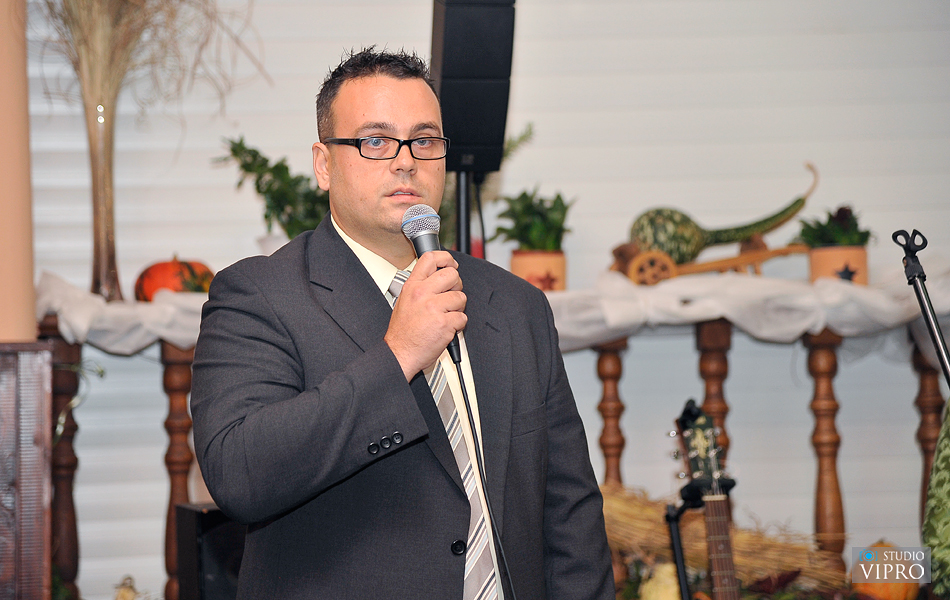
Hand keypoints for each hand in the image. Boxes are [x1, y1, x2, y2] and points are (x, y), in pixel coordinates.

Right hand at [385, 251, 466, 379]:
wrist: (400, 353)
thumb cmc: (403, 332)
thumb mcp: (404, 301)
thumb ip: (420, 287)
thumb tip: (437, 278)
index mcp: (412, 286)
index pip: (430, 259)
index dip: (446, 258)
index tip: (451, 263)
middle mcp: (422, 293)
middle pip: (452, 274)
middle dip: (456, 285)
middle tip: (451, 296)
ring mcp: (434, 307)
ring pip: (461, 297)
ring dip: (458, 308)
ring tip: (446, 315)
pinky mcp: (444, 323)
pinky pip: (462, 317)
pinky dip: (458, 324)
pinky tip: (446, 327)